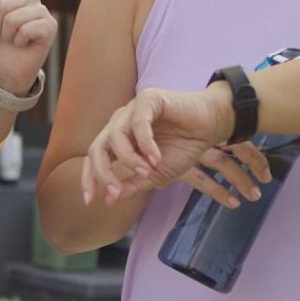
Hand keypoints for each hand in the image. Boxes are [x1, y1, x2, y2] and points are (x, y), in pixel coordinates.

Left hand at [0, 0, 55, 98]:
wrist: (6, 69)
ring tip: (13, 39)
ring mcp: (41, 10)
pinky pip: (27, 29)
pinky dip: (20, 42)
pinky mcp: (50, 25)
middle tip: (2, 36)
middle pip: (1, 5)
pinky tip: (24, 44)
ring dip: (8, 35)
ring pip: (13, 18)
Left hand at [81, 84, 264, 206]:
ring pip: (115, 136)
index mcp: (118, 139)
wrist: (211, 126)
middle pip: (97, 148)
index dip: (89, 179)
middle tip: (116, 192)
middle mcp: (120, 122)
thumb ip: (134, 184)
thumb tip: (111, 200)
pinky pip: (138, 123)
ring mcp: (132, 109)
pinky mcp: (148, 98)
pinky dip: (145, 143)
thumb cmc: (184, 147)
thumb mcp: (157, 174)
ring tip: (147, 171)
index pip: (95, 158)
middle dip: (103, 173)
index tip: (91, 202)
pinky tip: (156, 158)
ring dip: (129, 159)